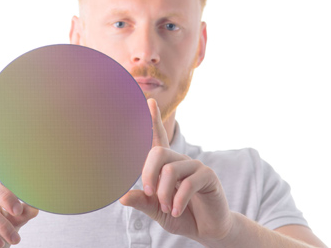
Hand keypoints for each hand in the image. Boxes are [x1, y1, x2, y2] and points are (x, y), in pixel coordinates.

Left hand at [119, 99, 232, 243]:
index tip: (149, 101)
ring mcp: (195, 166)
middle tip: (149, 193)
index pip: (158, 138)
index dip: (153, 120)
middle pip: (157, 153)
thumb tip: (122, 197)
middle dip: (148, 174)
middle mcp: (180, 160)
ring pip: (170, 171)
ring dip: (164, 194)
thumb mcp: (156, 210)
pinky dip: (177, 201)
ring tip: (168, 208)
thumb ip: (142, 202)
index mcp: (166, 164)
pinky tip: (176, 210)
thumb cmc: (179, 215)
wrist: (206, 229)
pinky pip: (187, 184)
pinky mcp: (208, 176)